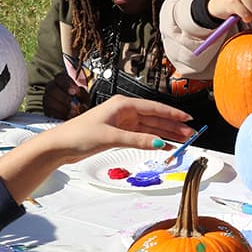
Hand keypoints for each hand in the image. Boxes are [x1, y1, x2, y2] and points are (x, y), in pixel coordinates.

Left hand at [0, 97, 193, 202]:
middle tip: (191, 134)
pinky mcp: (119, 133)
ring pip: (150, 128)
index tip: (188, 118)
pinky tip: (164, 146)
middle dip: (173, 126)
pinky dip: (153, 141)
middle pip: (155, 118)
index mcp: (123, 105)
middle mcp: (125, 111)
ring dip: (166, 134)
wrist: (60, 145)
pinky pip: (142, 136)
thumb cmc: (81, 135)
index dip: (172, 114)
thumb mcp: (112, 137)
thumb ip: (138, 140)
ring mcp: (122, 123)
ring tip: (183, 141)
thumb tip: (160, 143)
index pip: (154, 108)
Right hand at [42, 72, 89, 119]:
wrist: (77, 112)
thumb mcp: (84, 97)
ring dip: (63, 108)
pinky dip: (60, 115)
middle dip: (65, 98)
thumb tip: (80, 101)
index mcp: (61, 81)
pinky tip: (68, 117)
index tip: (76, 92)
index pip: (60, 77)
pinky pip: (49, 112)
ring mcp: (47, 99)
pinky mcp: (46, 110)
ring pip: (49, 101)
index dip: (67, 84)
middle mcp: (52, 88)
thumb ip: (82, 96)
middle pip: (52, 89)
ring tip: (74, 113)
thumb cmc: (80, 101)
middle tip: (76, 105)